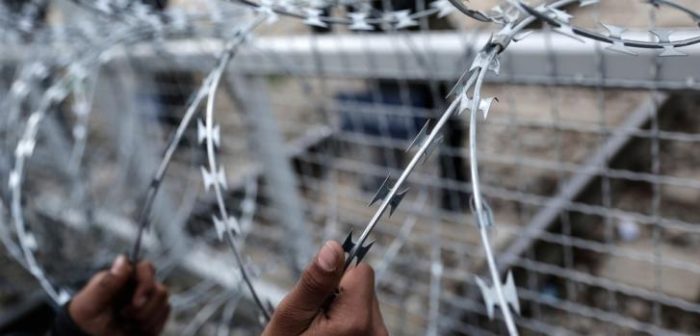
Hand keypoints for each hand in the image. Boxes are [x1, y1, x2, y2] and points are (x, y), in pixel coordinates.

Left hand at [69, 256, 170, 335]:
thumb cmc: (86, 318)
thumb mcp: (91, 301)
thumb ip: (108, 282)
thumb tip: (123, 260)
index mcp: (124, 278)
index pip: (146, 268)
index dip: (146, 283)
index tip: (135, 303)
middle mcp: (139, 287)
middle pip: (160, 290)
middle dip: (146, 308)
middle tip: (126, 316)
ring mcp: (148, 302)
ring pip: (164, 305)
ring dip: (147, 319)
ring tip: (128, 324)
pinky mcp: (154, 317)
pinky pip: (163, 319)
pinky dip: (151, 327)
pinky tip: (135, 329)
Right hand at [263, 241, 387, 335]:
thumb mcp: (290, 319)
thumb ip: (314, 283)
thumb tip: (333, 248)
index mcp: (357, 322)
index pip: (362, 270)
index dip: (335, 278)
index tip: (317, 299)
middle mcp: (378, 334)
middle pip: (364, 288)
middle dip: (339, 297)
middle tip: (314, 322)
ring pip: (365, 306)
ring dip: (345, 313)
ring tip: (321, 334)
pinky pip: (367, 324)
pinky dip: (351, 327)